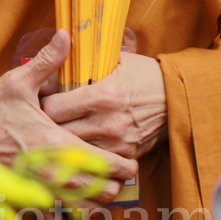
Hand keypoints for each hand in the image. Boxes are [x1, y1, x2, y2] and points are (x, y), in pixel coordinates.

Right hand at [0, 29, 135, 201]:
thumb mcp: (19, 83)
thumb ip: (47, 61)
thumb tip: (66, 34)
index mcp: (56, 143)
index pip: (104, 162)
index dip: (123, 166)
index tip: (131, 163)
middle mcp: (52, 173)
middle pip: (99, 191)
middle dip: (113, 185)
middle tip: (119, 177)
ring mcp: (39, 191)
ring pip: (82, 211)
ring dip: (96, 204)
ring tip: (103, 194)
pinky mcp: (26, 202)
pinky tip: (79, 219)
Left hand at [41, 52, 167, 159]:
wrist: (178, 97)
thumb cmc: (144, 75)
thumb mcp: (116, 61)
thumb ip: (86, 64)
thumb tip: (55, 57)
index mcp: (102, 95)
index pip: (53, 108)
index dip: (42, 105)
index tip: (42, 101)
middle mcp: (106, 123)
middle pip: (58, 133)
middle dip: (48, 127)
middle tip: (43, 121)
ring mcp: (116, 143)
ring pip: (73, 151)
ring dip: (64, 144)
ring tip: (58, 134)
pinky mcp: (125, 155)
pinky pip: (95, 161)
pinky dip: (85, 155)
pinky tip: (80, 147)